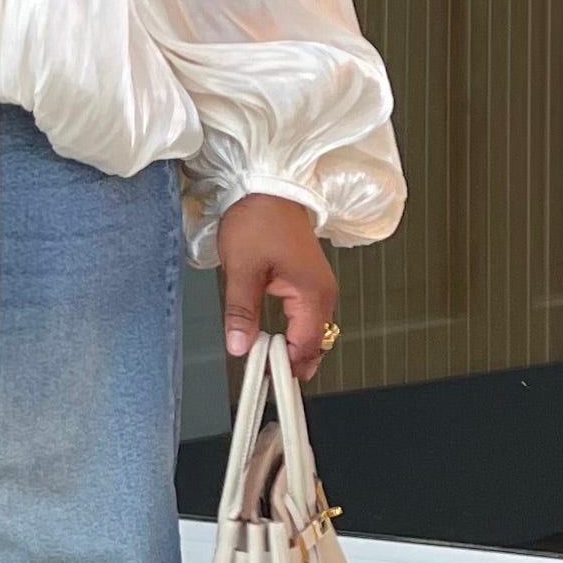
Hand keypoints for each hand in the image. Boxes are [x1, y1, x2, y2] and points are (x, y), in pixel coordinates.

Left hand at [217, 195, 338, 378]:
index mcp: (312, 293)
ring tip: (261, 359)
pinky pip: (307, 319)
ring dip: (290, 349)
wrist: (269, 187)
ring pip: (312, 334)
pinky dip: (292, 334)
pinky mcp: (310, 283)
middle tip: (259, 373)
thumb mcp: (242, 269)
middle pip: (314, 345)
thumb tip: (238, 345)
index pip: (305, 346)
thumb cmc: (259, 219)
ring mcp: (319, 288)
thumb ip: (241, 312)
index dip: (284, 366)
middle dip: (290, 363)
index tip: (260, 376)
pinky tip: (271, 339)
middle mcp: (323, 294)